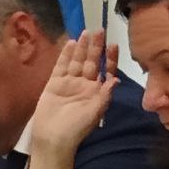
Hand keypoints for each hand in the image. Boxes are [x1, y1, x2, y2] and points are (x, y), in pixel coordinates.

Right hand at [29, 29, 119, 155]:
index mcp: (96, 92)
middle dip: (95, 47)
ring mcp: (69, 83)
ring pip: (77, 61)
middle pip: (91, 62)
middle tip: (99, 30)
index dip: (109, 58)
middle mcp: (84, 85)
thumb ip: (104, 94)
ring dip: (81, 48)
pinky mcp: (54, 83)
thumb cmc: (76, 128)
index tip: (113, 45)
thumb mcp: (95, 111)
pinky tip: (70, 43)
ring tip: (86, 33)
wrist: (52, 138)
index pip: (105, 71)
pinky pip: (61, 66)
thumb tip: (116, 78)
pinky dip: (66, 55)